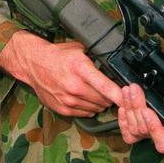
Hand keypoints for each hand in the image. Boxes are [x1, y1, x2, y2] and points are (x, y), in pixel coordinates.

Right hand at [0, 30, 122, 116]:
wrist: (33, 64)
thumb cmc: (57, 55)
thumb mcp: (79, 49)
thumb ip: (96, 58)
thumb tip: (114, 65)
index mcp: (80, 68)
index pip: (105, 85)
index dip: (119, 94)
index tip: (129, 98)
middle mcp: (74, 86)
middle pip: (103, 99)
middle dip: (111, 97)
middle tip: (112, 91)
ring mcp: (68, 100)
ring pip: (96, 108)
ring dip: (101, 103)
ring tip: (97, 93)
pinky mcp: (63, 109)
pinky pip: (85, 113)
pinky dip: (90, 108)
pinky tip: (86, 98)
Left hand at [117, 63, 163, 150]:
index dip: (155, 130)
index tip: (150, 112)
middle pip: (144, 132)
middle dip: (137, 110)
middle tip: (135, 90)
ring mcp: (149, 128)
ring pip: (133, 128)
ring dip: (129, 107)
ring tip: (130, 88)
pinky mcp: (138, 121)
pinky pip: (126, 130)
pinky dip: (122, 118)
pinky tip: (123, 103)